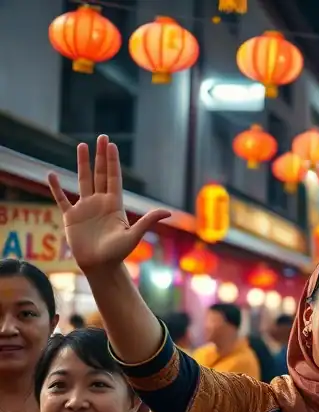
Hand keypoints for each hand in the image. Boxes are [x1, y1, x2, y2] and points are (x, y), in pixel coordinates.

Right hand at [47, 135, 169, 272]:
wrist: (100, 266)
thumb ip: (148, 221)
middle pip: (100, 173)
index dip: (112, 161)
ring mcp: (85, 208)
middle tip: (101, 137)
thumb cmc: (118, 253)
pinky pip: (61, 199)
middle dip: (101, 156)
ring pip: (83, 180)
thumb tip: (168, 212)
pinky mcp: (71, 217)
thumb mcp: (134, 235)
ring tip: (81, 146)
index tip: (111, 145)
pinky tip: (51, 175)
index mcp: (114, 204)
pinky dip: (56, 188)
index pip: (113, 177)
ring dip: (82, 164)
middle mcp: (100, 202)